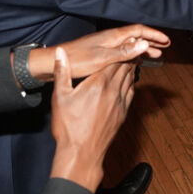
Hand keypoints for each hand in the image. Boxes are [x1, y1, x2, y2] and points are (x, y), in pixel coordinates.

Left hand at [33, 25, 169, 80]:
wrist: (55, 62)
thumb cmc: (77, 60)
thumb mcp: (103, 58)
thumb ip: (124, 52)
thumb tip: (144, 44)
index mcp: (112, 37)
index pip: (138, 31)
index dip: (154, 35)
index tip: (166, 41)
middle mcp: (109, 38)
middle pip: (135, 36)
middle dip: (151, 41)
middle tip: (165, 48)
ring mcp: (104, 45)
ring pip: (129, 44)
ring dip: (143, 49)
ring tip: (154, 55)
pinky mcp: (99, 52)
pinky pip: (122, 51)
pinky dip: (132, 55)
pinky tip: (134, 62)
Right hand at [48, 50, 135, 190]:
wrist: (82, 153)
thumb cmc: (69, 127)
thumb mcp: (60, 97)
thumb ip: (62, 72)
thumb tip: (60, 53)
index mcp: (98, 83)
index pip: (115, 60)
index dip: (121, 49)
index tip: (125, 40)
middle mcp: (113, 91)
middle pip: (126, 68)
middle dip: (129, 56)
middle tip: (132, 46)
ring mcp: (120, 103)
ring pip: (131, 80)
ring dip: (132, 68)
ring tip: (133, 59)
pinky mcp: (123, 114)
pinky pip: (131, 93)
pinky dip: (132, 83)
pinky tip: (129, 82)